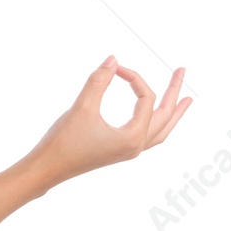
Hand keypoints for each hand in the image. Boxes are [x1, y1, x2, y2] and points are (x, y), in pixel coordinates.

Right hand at [23, 56, 191, 189]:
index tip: (115, 68)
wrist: (45, 169)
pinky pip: (149, 137)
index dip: (134, 78)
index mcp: (133, 137)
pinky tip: (154, 118)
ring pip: (161, 130)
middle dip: (174, 93)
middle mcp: (136, 146)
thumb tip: (113, 60)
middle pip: (166, 116)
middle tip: (182, 71)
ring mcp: (129, 151)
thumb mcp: (81, 108)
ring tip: (186, 100)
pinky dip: (158, 124)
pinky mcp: (118, 151)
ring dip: (173, 113)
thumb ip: (98, 82)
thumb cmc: (62, 142)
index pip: (145, 99)